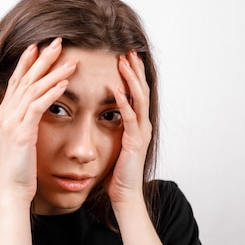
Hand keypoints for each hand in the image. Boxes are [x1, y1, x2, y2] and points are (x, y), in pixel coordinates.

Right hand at [0, 38, 76, 203]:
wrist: (11, 190)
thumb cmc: (18, 169)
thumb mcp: (17, 141)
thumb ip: (19, 123)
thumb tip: (19, 112)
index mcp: (4, 114)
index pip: (17, 81)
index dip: (28, 62)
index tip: (40, 46)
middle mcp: (5, 114)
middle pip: (25, 78)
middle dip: (42, 59)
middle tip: (58, 41)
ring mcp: (12, 122)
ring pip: (33, 89)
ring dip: (52, 72)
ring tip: (70, 60)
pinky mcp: (22, 133)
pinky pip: (38, 106)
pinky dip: (51, 93)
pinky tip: (65, 83)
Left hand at [104, 51, 151, 206]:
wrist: (124, 195)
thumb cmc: (116, 172)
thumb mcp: (113, 143)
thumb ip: (111, 126)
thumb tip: (101, 112)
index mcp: (137, 124)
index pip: (137, 92)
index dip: (132, 73)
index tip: (124, 55)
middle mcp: (143, 125)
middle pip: (142, 89)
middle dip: (134, 69)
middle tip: (127, 49)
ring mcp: (141, 133)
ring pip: (139, 99)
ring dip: (130, 79)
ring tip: (123, 62)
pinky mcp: (134, 142)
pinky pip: (130, 117)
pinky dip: (123, 102)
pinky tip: (115, 89)